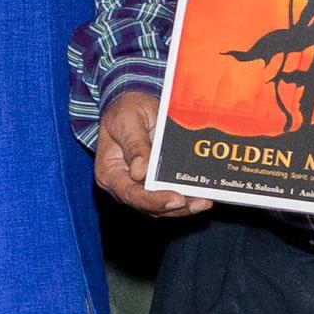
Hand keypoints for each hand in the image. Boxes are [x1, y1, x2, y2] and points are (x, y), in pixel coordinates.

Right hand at [93, 91, 211, 219]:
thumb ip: (134, 144)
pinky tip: (202, 196)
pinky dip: (185, 199)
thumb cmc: (125, 110)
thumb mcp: (127, 120)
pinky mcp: (153, 184)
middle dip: (174, 208)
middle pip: (147, 205)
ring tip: (204, 202)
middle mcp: (122, 185)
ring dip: (183, 208)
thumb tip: (140, 172)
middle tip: (199, 203)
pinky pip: (168, 196)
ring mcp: (138, 187)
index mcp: (109, 172)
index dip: (153, 200)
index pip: (129, 194)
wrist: (131, 106)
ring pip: (160, 207)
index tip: (175, 199)